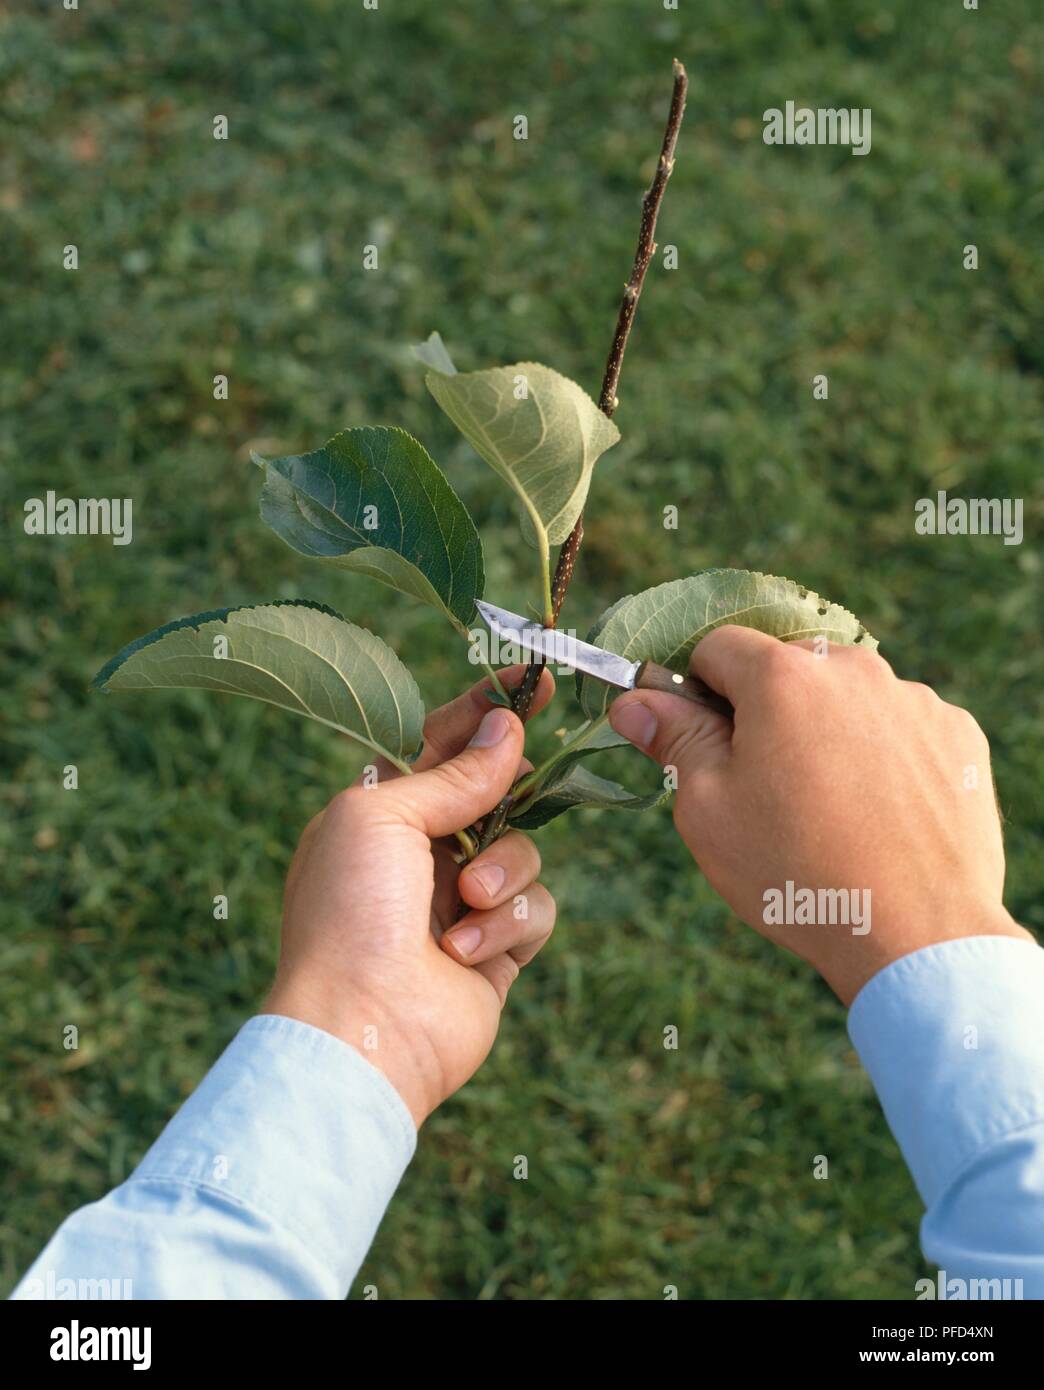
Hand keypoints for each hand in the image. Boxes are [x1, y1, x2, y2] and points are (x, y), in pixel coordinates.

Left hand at [263, 668, 556, 1126]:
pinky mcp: (496, 952)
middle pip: (494, 795)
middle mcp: (423, 854)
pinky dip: (505, 926)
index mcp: (380, 812)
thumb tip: (508, 731)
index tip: (532, 679)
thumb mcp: (382, 814)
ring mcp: (461, 904)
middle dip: (516, 781)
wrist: (361, 1029)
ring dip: (501, 873)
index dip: (484, 710)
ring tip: (463, 904)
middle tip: (535, 759)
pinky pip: (535, 911)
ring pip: (525, 852)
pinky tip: (463, 954)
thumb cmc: (349, 912)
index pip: (441, 744)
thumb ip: (452, 773)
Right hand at [608, 626, 1030, 1003]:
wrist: (917, 933)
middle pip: (788, 669)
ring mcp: (914, 699)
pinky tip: (878, 815)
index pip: (719, 647)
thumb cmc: (795, 872)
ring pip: (847, 698)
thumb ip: (674, 739)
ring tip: (830, 812)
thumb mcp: (709, 808)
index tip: (703, 740)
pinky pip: (901, 727)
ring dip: (827, 732)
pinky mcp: (957, 734)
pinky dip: (883, 756)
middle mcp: (854, 669)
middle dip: (767, 713)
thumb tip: (633, 701)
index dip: (699, 690)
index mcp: (783, 677)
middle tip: (765, 788)